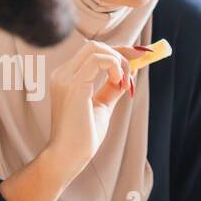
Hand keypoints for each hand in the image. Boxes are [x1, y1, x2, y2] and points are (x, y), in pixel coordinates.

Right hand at [44, 41, 135, 178]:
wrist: (70, 155)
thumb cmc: (83, 135)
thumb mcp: (101, 106)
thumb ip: (111, 90)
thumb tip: (126, 78)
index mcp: (67, 78)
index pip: (92, 52)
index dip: (117, 52)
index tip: (137, 59)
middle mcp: (63, 74)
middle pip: (94, 46)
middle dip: (120, 53)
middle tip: (133, 74)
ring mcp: (66, 78)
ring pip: (96, 48)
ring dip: (119, 62)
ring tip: (125, 84)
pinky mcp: (74, 85)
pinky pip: (98, 60)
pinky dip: (115, 66)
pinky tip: (120, 83)